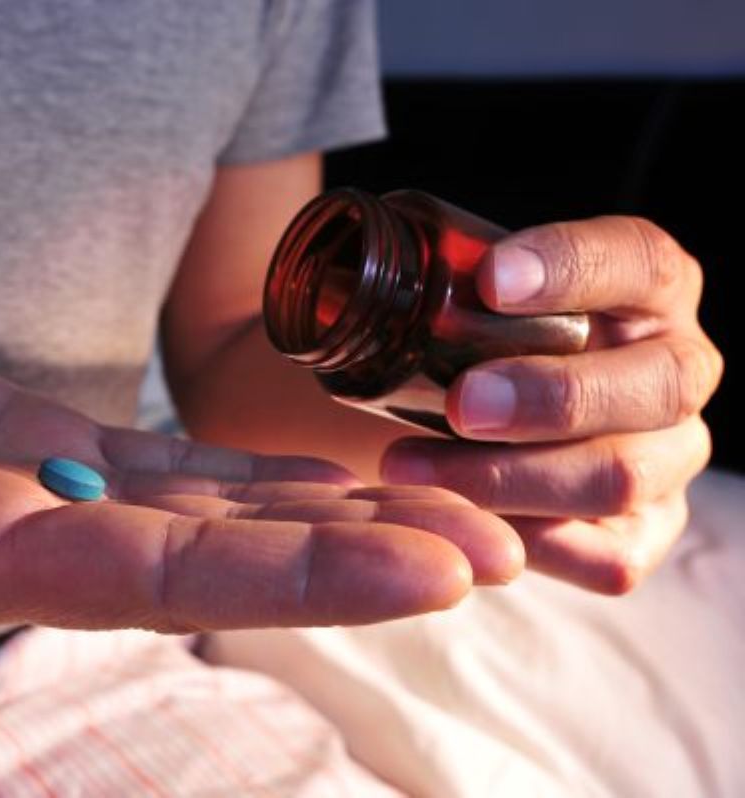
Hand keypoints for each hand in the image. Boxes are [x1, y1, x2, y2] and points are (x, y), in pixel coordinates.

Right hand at [0, 294, 521, 631]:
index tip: (426, 573)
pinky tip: (352, 465)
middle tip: (500, 552)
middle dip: (362, 561)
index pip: (158, 585)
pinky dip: (274, 469)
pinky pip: (188, 468)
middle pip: (225, 561)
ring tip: (464, 516)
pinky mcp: (61, 452)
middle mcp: (37, 548)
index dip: (297, 578)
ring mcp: (58, 502)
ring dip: (341, 517)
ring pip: (223, 518)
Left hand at [382, 217, 721, 593]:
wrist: (465, 423)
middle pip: (655, 384)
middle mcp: (676, 368)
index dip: (571, 267)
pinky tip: (459, 527)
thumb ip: (427, 278)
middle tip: (460, 403)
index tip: (489, 281)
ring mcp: (669, 456)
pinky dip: (530, 543)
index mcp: (646, 287)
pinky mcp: (643, 533)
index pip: (636, 259)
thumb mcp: (458, 299)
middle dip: (552, 396)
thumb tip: (339, 268)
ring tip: (407, 466)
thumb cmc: (460, 345)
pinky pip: (608, 557)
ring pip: (622, 477)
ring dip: (511, 476)